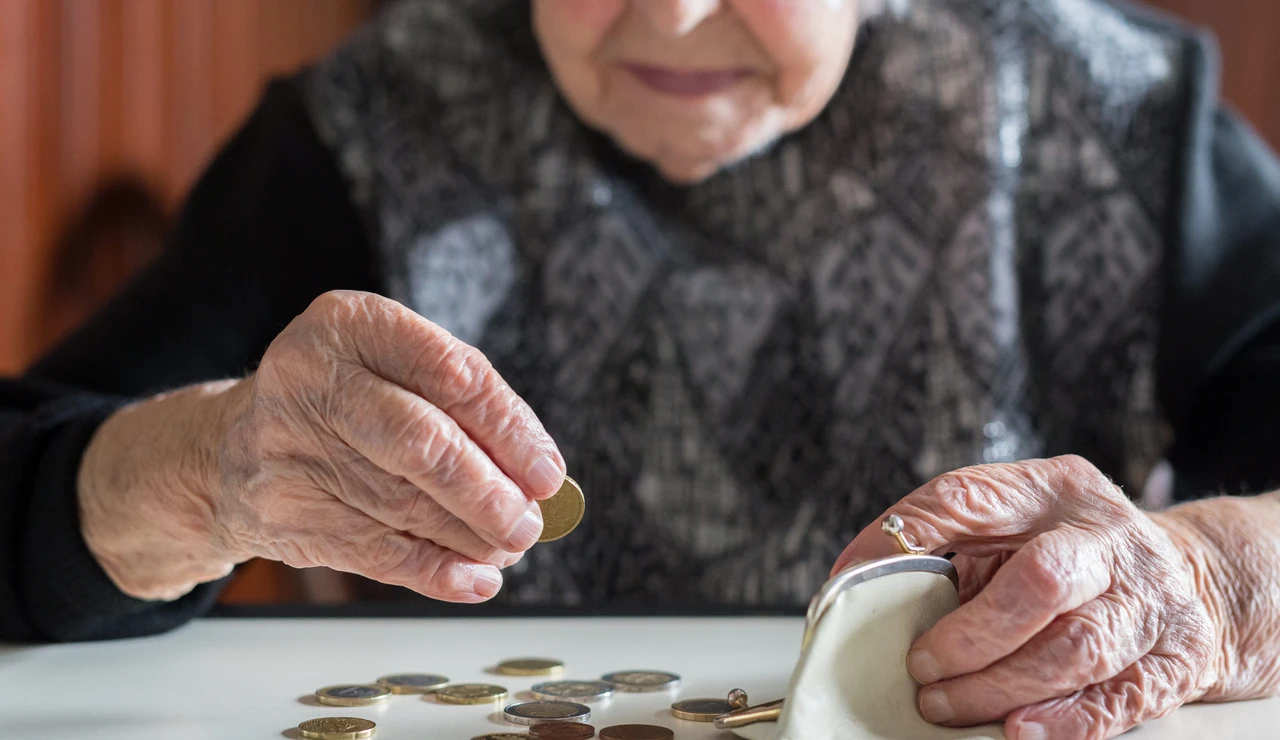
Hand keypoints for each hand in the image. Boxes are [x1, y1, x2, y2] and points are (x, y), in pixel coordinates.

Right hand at [81, 291, 564, 602]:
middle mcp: (310, 379)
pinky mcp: (282, 512)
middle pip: (420, 443)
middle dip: (488, 492)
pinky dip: (435, 571)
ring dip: (470, 536)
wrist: (229, 449)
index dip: (509, 429)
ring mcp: (288, 448)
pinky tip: (475, 578)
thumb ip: (462, 406)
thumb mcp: (390, 368)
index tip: (548, 473)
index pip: (450, 373)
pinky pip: (376, 552)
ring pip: (403, 505)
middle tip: (530, 523)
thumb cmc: (343, 401)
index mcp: (349, 324)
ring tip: (509, 546)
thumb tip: (536, 477)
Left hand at [832, 455, 1224, 739]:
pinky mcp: (1174, 658)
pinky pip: (1119, 697)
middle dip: (970, 634)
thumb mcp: (1012, 524)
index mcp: (1052, 490)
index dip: (906, 536)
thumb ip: (944, 541)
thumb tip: (854, 578)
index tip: (855, 578)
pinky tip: (1018, 729)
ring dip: (1000, 685)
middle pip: (1041, 580)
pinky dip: (1065, 721)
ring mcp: (1149, 598)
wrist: (1190, 578)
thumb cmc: (1069, 553)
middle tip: (921, 666)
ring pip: (1077, 647)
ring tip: (946, 705)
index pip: (968, 496)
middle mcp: (1107, 537)